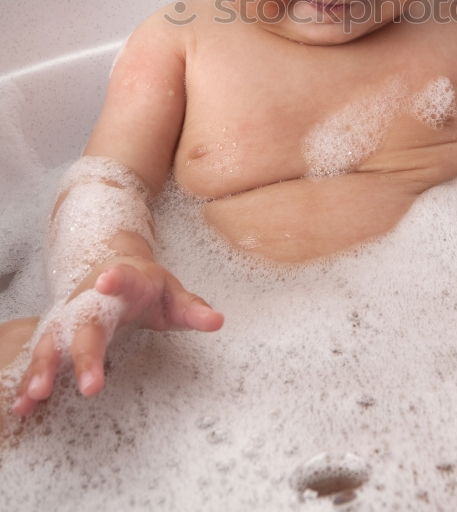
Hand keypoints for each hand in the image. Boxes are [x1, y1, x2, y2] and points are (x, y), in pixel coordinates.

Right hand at [11, 255, 223, 416]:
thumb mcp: (172, 292)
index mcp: (126, 282)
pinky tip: (23, 406)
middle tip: (90, 382)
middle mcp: (91, 299)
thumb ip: (192, 309)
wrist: (111, 267)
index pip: (123, 278)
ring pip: (54, 340)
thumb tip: (217, 321)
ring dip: (45, 367)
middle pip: (86, 324)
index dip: (116, 279)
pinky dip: (29, 380)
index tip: (106, 279)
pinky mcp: (58, 335)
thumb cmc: (145, 285)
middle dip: (84, 353)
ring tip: (37, 394)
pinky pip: (41, 358)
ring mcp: (71, 317)